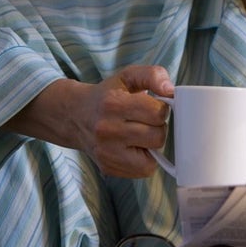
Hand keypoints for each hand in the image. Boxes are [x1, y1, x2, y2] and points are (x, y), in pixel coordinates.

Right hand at [4, 65, 173, 177]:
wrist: (75, 116)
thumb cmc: (107, 95)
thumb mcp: (128, 76)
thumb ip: (153, 75)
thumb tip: (170, 90)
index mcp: (113, 104)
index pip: (157, 113)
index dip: (160, 109)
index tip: (152, 107)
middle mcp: (107, 130)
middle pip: (157, 136)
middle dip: (157, 128)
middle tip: (145, 121)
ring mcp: (106, 152)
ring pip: (152, 158)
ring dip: (151, 146)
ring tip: (139, 134)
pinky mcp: (108, 168)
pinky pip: (143, 171)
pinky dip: (144, 160)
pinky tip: (133, 147)